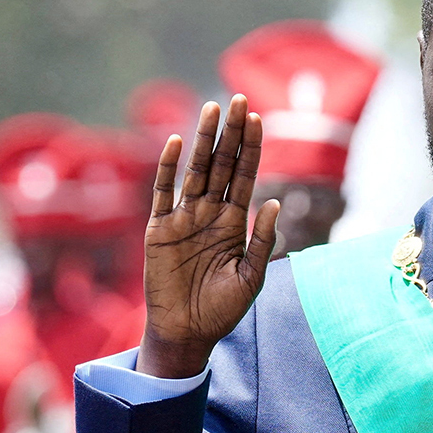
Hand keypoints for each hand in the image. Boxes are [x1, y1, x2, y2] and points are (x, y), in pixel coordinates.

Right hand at [139, 95, 280, 378]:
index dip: (252, 148)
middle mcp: (209, 213)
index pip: (246, 176)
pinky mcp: (159, 229)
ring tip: (214, 109)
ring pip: (196, 170)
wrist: (186, 332)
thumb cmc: (221, 310)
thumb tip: (274, 202)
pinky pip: (163, 192)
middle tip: (239, 100)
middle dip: (232, 134)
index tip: (259, 118)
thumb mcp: (251, 277)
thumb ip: (262, 241)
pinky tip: (178, 142)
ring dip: (205, 140)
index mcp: (234, 223)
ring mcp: (184, 218)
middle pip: (223, 165)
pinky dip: (168, 167)